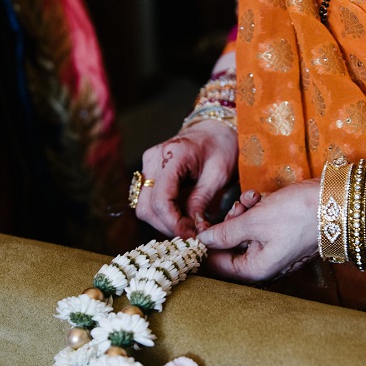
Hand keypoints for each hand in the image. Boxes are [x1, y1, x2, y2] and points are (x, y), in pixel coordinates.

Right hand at [135, 120, 238, 238]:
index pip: (161, 199)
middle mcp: (153, 160)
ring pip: (144, 207)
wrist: (215, 128)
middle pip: (147, 207)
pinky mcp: (150, 172)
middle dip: (168, 226)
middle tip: (192, 235)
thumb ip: (202, 200)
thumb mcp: (219, 174)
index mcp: (171, 155)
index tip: (191, 236)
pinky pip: (149, 200)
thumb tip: (194, 229)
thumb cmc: (221, 146)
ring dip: (165, 222)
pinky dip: (164, 214)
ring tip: (189, 226)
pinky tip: (182, 217)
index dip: (174, 223)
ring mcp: (148, 165)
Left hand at [196, 179, 320, 284]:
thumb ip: (225, 233)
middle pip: (228, 246)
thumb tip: (201, 241)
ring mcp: (272, 250)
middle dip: (228, 222)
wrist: (337, 202)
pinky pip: (258, 225)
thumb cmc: (299, 214)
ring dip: (242, 212)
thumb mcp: (256, 221)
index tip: (199, 223)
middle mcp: (263, 264)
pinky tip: (261, 198)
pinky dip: (256, 210)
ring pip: (242, 232)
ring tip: (252, 199)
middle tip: (237, 207)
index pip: (215, 264)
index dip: (204, 243)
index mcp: (255, 269)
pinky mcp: (280, 235)